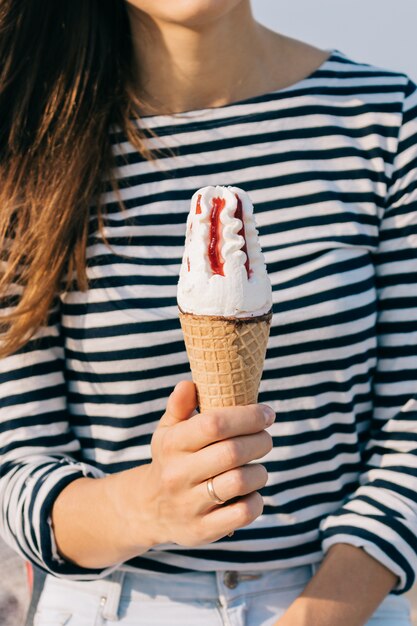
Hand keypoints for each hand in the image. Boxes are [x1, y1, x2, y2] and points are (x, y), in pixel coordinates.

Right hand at [123, 380, 274, 547]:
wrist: (148, 509)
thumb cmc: (170, 460)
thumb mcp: (167, 431)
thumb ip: (179, 405)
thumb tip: (189, 384)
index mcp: (171, 444)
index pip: (214, 424)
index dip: (247, 416)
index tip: (266, 413)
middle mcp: (178, 474)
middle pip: (232, 452)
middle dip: (260, 441)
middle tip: (266, 438)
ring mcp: (189, 505)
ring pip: (241, 482)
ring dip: (260, 471)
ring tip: (257, 466)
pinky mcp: (202, 530)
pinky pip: (243, 513)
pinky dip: (256, 499)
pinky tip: (250, 492)